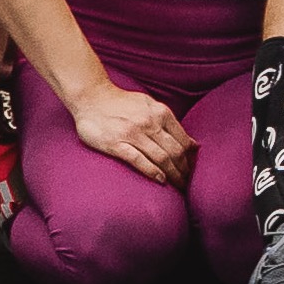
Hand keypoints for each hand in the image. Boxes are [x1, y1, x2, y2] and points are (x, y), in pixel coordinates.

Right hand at [69, 80, 194, 185]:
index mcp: (160, 113)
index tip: (191, 169)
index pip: (183, 140)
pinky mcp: (116, 144)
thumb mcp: (150, 105)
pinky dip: (152, 172)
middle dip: (184, 170)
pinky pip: (139, 160)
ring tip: (177, 186)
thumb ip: (169, 122)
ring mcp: (133, 134)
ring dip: (172, 174)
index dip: (190, 158)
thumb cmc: (122, 103)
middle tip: (186, 182)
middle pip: (175, 152)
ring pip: (161, 158)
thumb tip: (192, 144)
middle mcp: (149, 123)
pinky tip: (161, 181)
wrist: (92, 97)